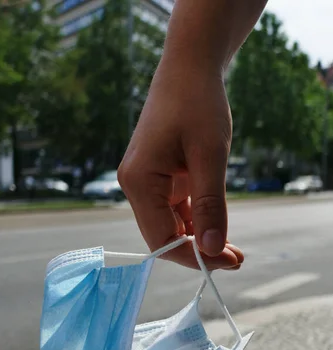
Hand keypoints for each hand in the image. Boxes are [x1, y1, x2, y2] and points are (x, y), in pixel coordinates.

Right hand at [118, 60, 243, 269]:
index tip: (228, 262)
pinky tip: (219, 228)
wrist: (190, 66)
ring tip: (233, 250)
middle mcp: (136, 186)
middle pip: (163, 237)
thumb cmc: (198, 103)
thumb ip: (210, 205)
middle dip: (198, 251)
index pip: (162, 239)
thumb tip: (213, 250)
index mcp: (140, 182)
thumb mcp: (210, 157)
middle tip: (236, 259)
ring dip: (200, 239)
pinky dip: (197, 222)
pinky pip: (175, 211)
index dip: (194, 257)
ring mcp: (146, 183)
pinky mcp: (159, 179)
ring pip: (171, 226)